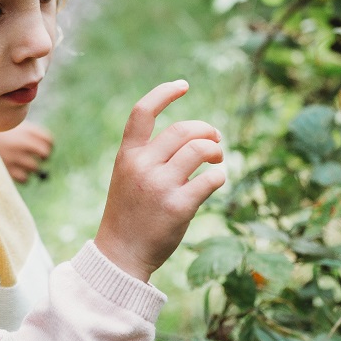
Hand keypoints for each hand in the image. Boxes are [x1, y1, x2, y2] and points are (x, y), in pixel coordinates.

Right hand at [0, 121, 53, 182]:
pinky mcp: (8, 170)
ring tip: (19, 165)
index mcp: (24, 130)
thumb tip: (44, 148)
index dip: (47, 147)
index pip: (47, 140)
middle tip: (34, 159)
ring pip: (34, 168)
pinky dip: (21, 177)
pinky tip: (13, 172)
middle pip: (44, 154)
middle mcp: (22, 143)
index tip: (41, 150)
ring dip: (29, 168)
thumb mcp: (8, 126)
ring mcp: (15, 157)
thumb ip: (26, 134)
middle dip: (41, 158)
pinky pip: (24, 178)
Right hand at [94, 81, 226, 281]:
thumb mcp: (127, 176)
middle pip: (183, 130)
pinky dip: (219, 176)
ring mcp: (160, 186)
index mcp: (127, 156)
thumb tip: (196, 137)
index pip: (142, 112)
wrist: (121, 255)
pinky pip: (211, 179)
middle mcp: (142, 166)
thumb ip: (150, 155)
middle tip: (215, 139)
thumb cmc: (130, 214)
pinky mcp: (179, 206)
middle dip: (206, 130)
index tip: (184, 85)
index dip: (164, 93)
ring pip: (200, 149)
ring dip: (215, 151)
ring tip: (216, 160)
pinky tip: (215, 180)